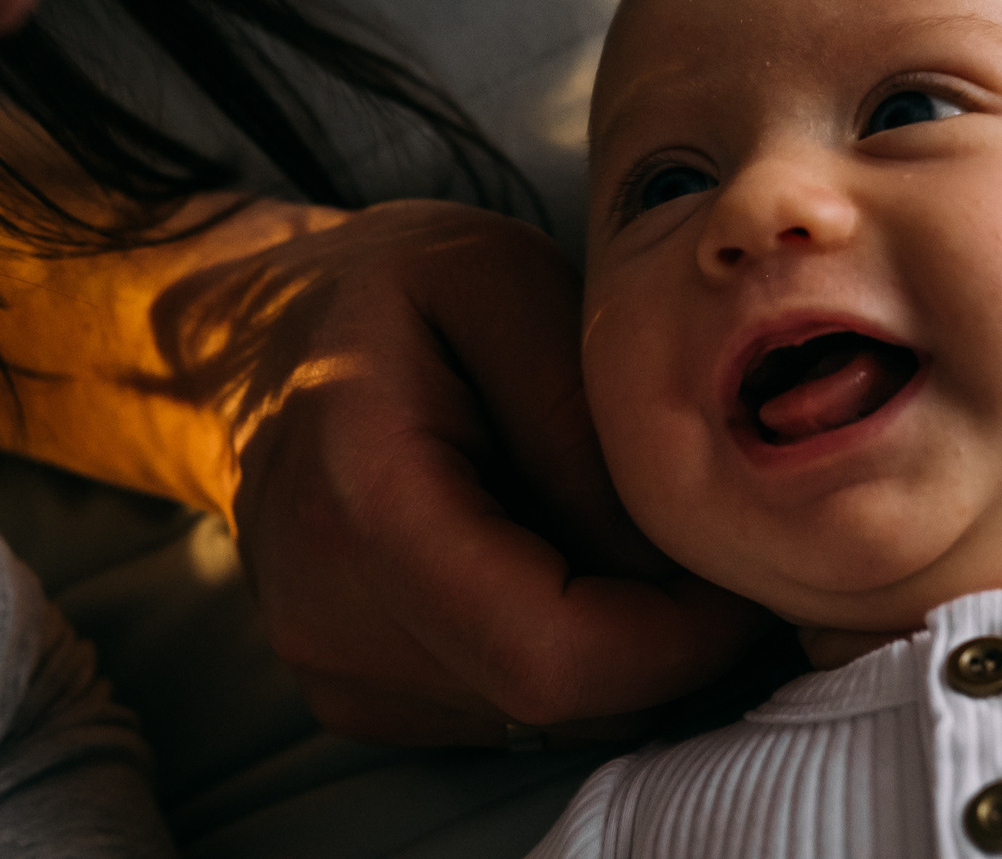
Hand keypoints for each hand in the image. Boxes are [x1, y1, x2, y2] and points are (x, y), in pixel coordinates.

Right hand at [165, 199, 766, 744]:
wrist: (257, 337)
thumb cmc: (393, 290)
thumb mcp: (507, 284)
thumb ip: (586, 418)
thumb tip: (674, 558)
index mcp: (360, 502)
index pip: (551, 655)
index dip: (678, 641)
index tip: (744, 574)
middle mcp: (326, 612)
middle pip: (552, 699)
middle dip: (663, 642)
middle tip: (710, 545)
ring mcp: (328, 665)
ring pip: (536, 717)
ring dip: (615, 646)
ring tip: (619, 526)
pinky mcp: (349, 690)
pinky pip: (500, 707)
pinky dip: (560, 650)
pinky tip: (554, 553)